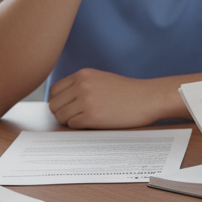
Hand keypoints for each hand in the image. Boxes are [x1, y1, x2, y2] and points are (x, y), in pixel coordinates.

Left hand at [48, 68, 172, 128]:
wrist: (147, 98)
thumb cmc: (127, 92)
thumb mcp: (100, 79)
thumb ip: (81, 85)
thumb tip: (60, 100)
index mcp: (83, 74)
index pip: (54, 90)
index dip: (59, 101)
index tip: (67, 106)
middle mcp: (82, 86)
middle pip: (54, 104)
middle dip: (62, 112)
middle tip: (75, 116)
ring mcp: (86, 101)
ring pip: (61, 116)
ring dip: (70, 121)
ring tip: (85, 119)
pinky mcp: (92, 116)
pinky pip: (73, 125)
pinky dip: (79, 126)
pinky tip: (93, 122)